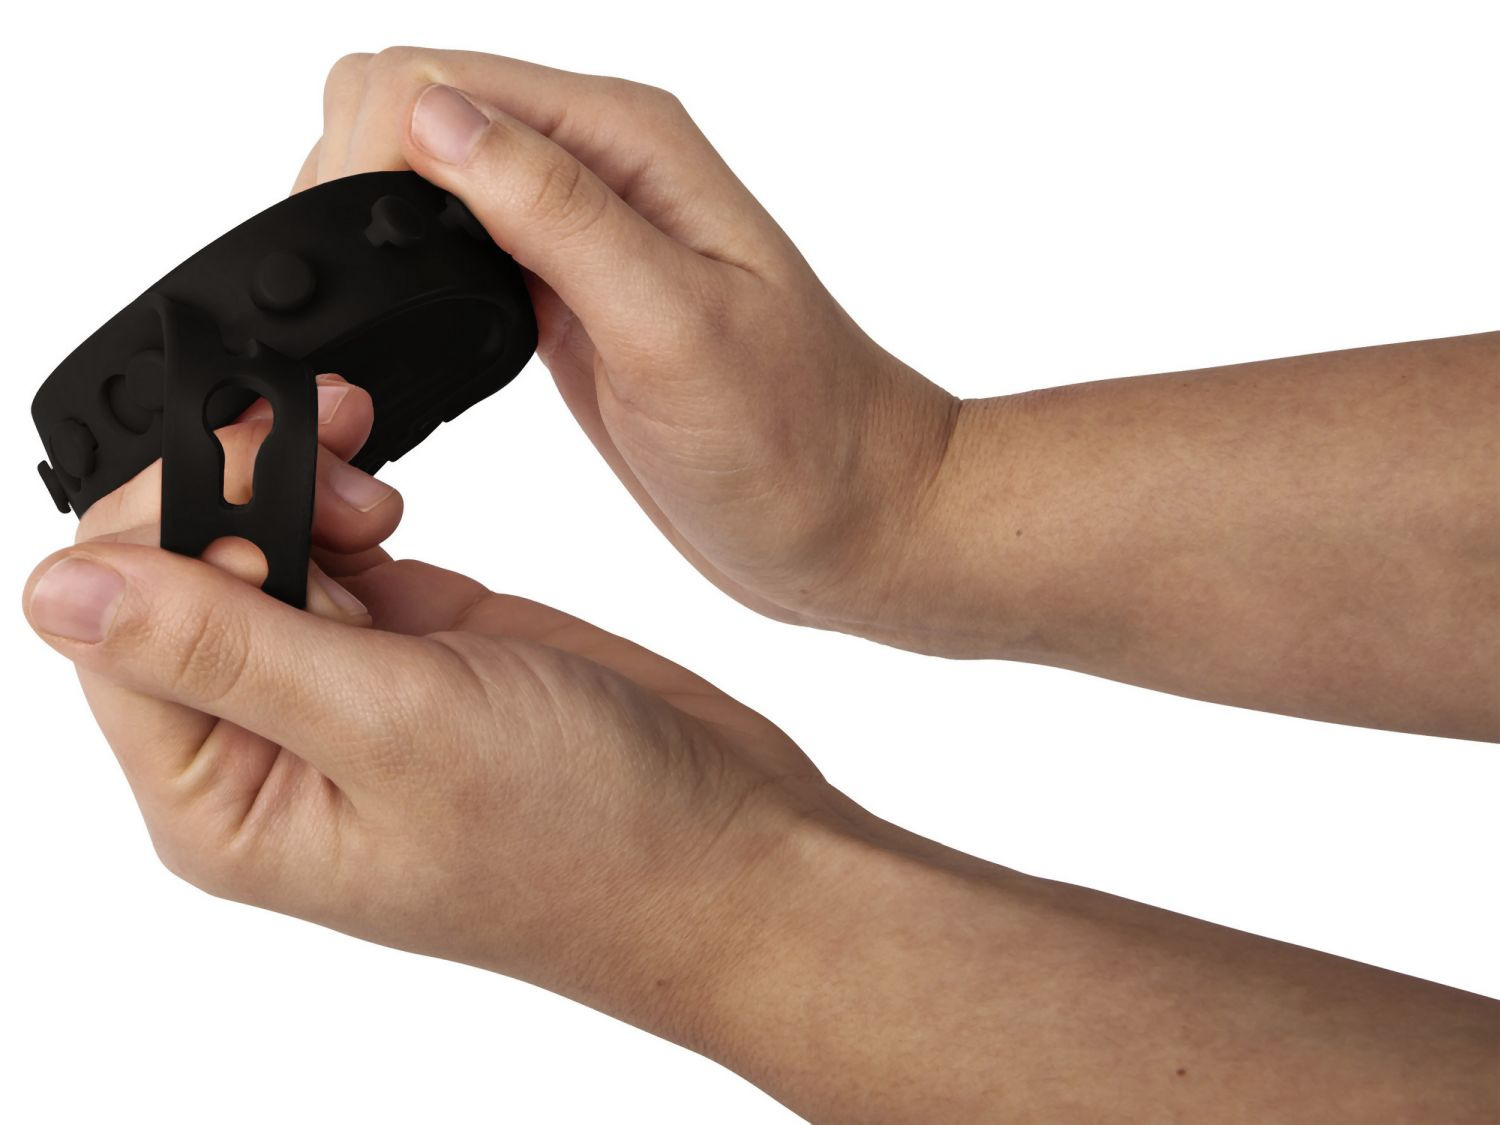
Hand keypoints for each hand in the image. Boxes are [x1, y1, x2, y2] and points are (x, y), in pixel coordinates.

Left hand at [22, 385, 843, 1037]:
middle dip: (237, 491)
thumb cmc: (583, 838)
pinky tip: (392, 501)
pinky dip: (350, 501)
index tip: (266, 470)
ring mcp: (345, 690)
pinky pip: (336, 548)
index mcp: (225, 798)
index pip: (116, 628)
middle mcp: (268, 746)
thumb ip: (226, 650)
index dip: (170, 523)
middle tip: (328, 455)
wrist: (725, 851)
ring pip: (259, 546)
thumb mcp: (393, 733)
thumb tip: (54, 588)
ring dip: (299, 488)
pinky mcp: (414, 648)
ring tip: (381, 498)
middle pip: (180, 573)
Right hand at [295, 47, 958, 630]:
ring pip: (422, 182)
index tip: (358, 256)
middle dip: (352, 180)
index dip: (366, 150)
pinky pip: (452, 252)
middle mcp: (595, 171)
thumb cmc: (798, 436)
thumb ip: (558, 215)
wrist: (849, 520)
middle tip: (363, 297)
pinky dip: (407, 277)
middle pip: (411, 111)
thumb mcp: (676, 325)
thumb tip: (433, 120)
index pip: (435, 79)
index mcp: (626, 142)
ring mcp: (574, 237)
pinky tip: (412, 335)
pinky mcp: (560, 302)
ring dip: (372, 230)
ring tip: (376, 321)